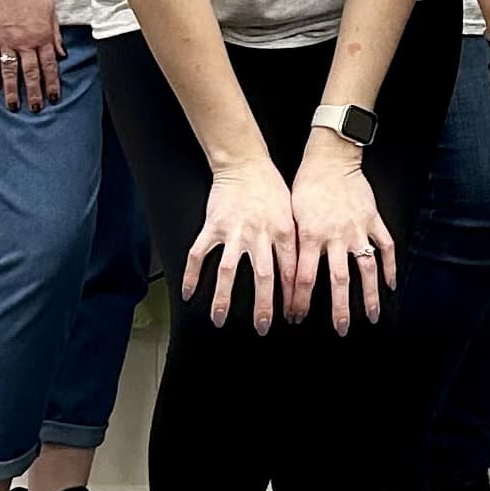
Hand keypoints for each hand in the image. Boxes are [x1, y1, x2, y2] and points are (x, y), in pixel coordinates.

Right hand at [0, 0, 62, 111]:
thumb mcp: (51, 12)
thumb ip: (56, 35)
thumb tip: (61, 54)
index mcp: (43, 37)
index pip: (49, 66)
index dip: (52, 83)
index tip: (53, 97)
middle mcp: (26, 43)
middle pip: (31, 73)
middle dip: (34, 93)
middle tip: (35, 108)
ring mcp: (7, 42)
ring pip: (11, 71)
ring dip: (12, 90)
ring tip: (13, 105)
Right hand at [183, 157, 296, 334]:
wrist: (246, 163)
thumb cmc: (272, 189)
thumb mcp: (294, 214)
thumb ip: (296, 243)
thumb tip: (302, 275)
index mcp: (284, 232)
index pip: (291, 271)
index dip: (293, 297)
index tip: (293, 316)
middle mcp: (259, 234)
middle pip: (263, 277)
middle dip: (263, 306)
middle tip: (262, 327)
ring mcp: (233, 231)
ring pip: (227, 270)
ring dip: (222, 297)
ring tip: (219, 319)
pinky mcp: (212, 226)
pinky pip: (199, 254)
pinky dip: (191, 275)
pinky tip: (188, 293)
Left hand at [290, 136, 391, 333]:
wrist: (330, 159)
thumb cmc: (306, 186)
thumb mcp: (291, 216)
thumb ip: (293, 246)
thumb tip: (286, 277)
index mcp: (311, 236)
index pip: (304, 278)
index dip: (300, 301)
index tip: (296, 317)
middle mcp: (336, 236)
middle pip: (339, 280)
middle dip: (339, 309)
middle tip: (341, 330)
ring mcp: (358, 229)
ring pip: (366, 268)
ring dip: (370, 295)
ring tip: (373, 316)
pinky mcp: (373, 219)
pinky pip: (386, 246)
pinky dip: (390, 266)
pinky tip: (391, 284)